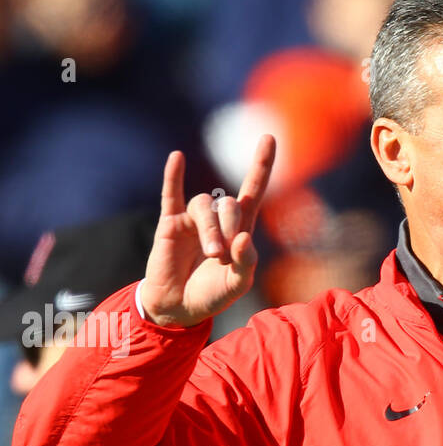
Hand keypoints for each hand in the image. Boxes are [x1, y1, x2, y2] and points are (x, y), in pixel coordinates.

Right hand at [139, 135, 275, 327]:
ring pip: (203, 206)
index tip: (269, 137)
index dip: (261, 165)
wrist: (179, 307)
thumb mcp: (236, 285)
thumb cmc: (212, 295)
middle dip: (229, 227)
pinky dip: (173, 176)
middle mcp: (217, 218)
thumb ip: (246, 264)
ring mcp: (192, 219)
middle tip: (223, 256)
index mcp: (239, 229)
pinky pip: (170, 195)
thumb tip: (243, 238)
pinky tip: (176, 158)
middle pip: (228, 203)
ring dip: (210, 229)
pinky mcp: (170, 224)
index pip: (252, 191)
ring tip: (213, 254)